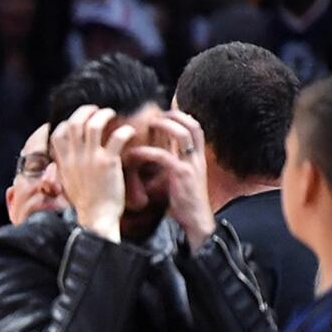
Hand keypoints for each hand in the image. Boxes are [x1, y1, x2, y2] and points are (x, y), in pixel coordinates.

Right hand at [51, 105, 138, 242]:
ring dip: (103, 115)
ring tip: (111, 114)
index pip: (58, 133)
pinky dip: (124, 130)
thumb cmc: (86, 202)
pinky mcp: (108, 163)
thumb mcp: (68, 182)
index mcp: (64, 162)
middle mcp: (75, 158)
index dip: (68, 122)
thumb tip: (66, 156)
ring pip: (93, 125)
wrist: (96, 217)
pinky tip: (129, 132)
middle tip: (97, 110)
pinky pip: (116, 138)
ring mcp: (91, 159)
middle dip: (86, 111)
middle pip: (75, 123)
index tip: (79, 120)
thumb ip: (66, 166)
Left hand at [125, 110, 215, 249]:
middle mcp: (197, 157)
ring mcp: (192, 164)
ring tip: (147, 124)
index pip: (195, 126)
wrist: (195, 220)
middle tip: (154, 114)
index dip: (181, 115)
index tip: (163, 112)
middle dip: (174, 115)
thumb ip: (175, 160)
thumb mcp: (182, 175)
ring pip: (183, 135)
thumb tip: (161, 149)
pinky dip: (147, 152)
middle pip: (192, 124)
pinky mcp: (182, 175)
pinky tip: (133, 152)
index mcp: (198, 156)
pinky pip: (164, 157)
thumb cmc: (185, 199)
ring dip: (164, 126)